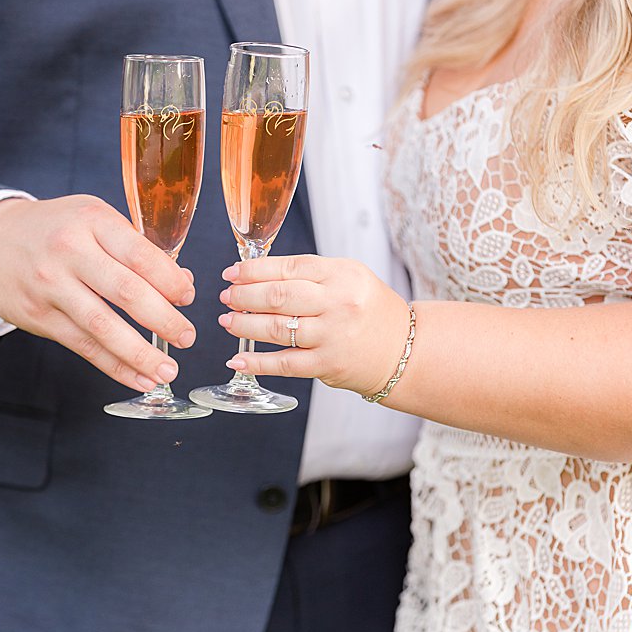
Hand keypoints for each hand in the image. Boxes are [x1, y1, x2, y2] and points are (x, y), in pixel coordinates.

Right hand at [0, 195, 196, 391]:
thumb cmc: (53, 228)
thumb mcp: (92, 218)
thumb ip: (134, 246)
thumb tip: (181, 282)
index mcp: (91, 221)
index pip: (140, 254)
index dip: (170, 281)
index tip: (188, 298)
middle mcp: (69, 252)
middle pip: (125, 292)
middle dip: (163, 320)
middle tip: (187, 337)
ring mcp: (50, 287)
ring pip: (102, 327)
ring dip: (140, 353)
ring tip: (167, 369)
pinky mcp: (38, 316)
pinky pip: (82, 346)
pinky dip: (113, 366)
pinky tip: (137, 378)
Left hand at [216, 255, 410, 396]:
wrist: (405, 350)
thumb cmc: (369, 311)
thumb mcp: (350, 279)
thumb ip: (310, 275)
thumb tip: (258, 275)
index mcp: (342, 275)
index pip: (289, 267)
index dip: (254, 270)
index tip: (232, 273)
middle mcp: (338, 303)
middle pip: (278, 296)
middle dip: (244, 295)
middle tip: (227, 297)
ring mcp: (332, 335)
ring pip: (276, 328)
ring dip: (244, 324)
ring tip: (227, 321)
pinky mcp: (327, 365)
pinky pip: (284, 363)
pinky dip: (256, 362)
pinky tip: (237, 358)